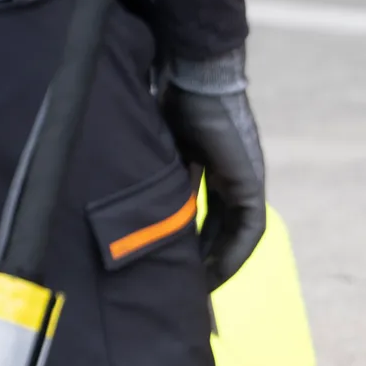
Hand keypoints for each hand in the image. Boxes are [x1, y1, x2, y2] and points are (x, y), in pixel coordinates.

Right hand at [160, 48, 265, 289]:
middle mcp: (232, 178)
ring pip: (238, 237)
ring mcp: (244, 179)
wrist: (190, 70)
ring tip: (197, 292)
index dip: (191, 248)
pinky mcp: (248, 181)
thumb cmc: (165, 98)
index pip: (205, 220)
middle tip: (186, 294)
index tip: (173, 272)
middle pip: (223, 234)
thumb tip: (116, 205)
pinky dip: (231, 253)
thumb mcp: (155, 149)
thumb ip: (151, 177)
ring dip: (219, 266)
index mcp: (211, 169)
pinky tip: (213, 272)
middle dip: (205, 266)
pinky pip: (248, 229)